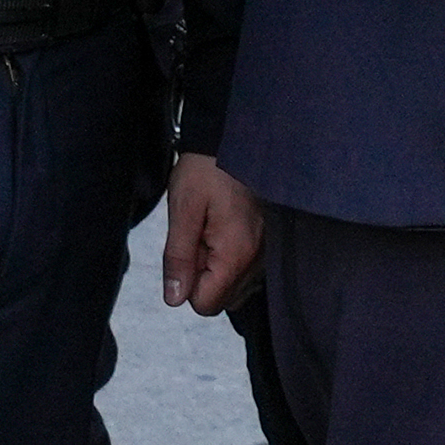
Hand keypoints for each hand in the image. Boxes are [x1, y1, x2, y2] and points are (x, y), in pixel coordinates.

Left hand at [154, 150, 260, 319]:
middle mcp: (258, 260)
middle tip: (198, 238)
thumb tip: (174, 299)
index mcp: (236, 254)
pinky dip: (232, 261)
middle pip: (223, 300)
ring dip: (218, 270)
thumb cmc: (207, 171)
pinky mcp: (270, 244)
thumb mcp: (183, 211)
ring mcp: (268, 253)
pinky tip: (225, 232)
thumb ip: (177, 258)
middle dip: (203, 278)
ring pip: (236, 288)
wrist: (237, 139)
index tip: (187, 250)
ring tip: (212, 232)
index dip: (186, 285)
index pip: (207, 304)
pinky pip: (248, 272)